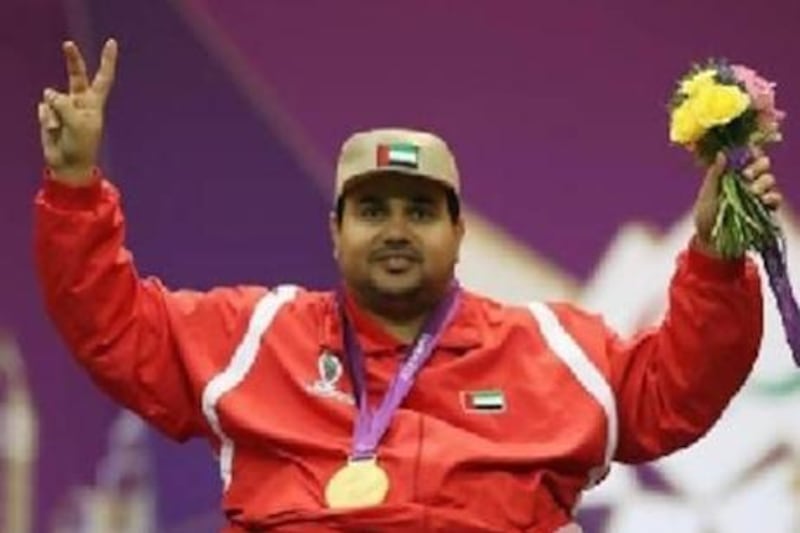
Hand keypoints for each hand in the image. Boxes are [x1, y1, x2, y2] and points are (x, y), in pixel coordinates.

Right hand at [37, 39, 117, 186]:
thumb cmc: (81, 147)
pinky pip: (43, 108)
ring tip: (62, 129)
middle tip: (68, 44)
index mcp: (94, 103)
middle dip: (72, 59)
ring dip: (55, 113)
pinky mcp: (49, 114)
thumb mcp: (79, 124)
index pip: (103, 78)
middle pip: (76, 75)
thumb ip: (65, 105)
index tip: (112, 43)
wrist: (68, 165)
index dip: (107, 61)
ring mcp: (63, 107)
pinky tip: (53, 131)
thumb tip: (49, 93)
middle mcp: (80, 101)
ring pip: (53, 96)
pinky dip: (46, 119)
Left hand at [693, 148, 782, 257]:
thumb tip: (722, 153)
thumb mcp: (707, 193)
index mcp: (733, 173)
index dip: (750, 152)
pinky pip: (775, 198)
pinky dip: (771, 197)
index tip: (748, 153)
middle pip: (762, 164)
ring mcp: (758, 194)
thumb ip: (715, 174)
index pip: (747, 156)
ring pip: (769, 180)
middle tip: (746, 175)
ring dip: (761, 183)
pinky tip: (763, 200)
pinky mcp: (766, 209)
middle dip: (756, 167)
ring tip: (751, 192)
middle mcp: (748, 181)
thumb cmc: (706, 215)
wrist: (713, 241)